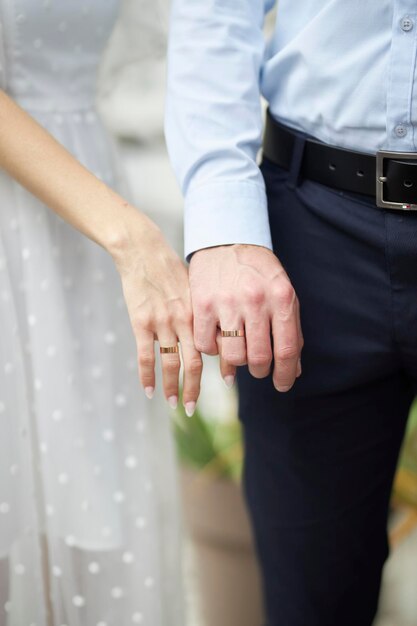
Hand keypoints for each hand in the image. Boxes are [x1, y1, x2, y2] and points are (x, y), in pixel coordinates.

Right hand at [110, 214, 201, 414]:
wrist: (143, 250)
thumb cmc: (169, 268)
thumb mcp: (194, 288)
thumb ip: (200, 313)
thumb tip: (211, 333)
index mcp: (200, 313)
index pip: (214, 349)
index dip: (218, 371)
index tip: (221, 385)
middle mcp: (185, 320)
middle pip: (194, 363)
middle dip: (194, 389)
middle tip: (191, 408)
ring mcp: (163, 322)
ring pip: (171, 363)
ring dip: (173, 387)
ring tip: (172, 404)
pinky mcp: (141, 322)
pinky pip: (146, 356)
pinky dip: (148, 376)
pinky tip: (149, 390)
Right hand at [189, 244, 302, 390]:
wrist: (226, 241)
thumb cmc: (258, 272)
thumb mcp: (283, 293)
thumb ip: (290, 331)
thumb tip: (293, 371)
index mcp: (281, 297)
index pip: (286, 349)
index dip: (285, 374)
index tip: (282, 385)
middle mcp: (255, 300)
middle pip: (259, 357)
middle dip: (260, 371)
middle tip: (258, 369)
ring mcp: (227, 302)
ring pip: (233, 356)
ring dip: (236, 363)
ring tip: (238, 352)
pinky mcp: (202, 305)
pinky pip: (207, 345)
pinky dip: (213, 350)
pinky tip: (218, 339)